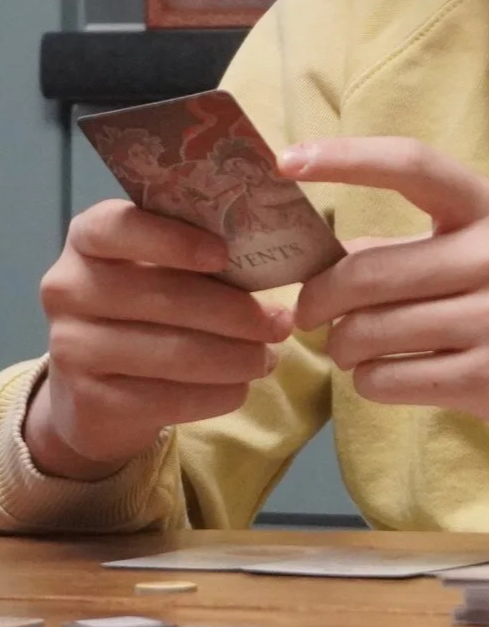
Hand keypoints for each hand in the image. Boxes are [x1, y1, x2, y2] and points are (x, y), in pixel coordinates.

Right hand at [28, 201, 293, 479]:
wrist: (93, 388)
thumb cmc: (149, 306)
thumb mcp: (165, 268)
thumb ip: (204, 252)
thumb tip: (280, 260)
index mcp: (89, 239)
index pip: (119, 227)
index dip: (174, 241)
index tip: (225, 255)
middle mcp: (68, 288)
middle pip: (162, 296)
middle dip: (234, 313)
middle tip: (282, 324)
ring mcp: (70, 347)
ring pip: (170, 352)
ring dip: (234, 358)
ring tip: (269, 358)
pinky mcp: (86, 399)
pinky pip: (164, 398)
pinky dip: (213, 395)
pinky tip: (240, 388)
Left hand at [283, 139, 488, 473]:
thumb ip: (420, 247)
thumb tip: (321, 257)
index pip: (411, 164)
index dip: (344, 158)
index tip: (287, 160)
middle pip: (361, 271)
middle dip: (317, 301)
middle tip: (310, 315)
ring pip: (364, 332)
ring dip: (345, 349)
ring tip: (366, 351)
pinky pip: (384, 379)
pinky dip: (372, 383)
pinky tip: (398, 376)